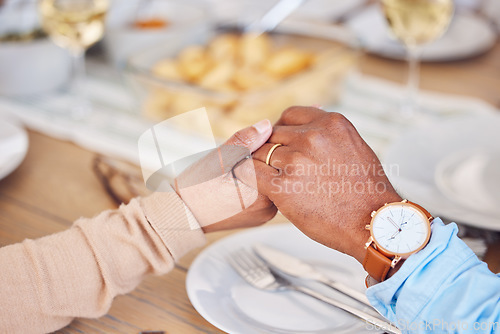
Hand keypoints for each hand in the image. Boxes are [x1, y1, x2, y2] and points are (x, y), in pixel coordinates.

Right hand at [174, 120, 277, 232]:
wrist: (183, 216)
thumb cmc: (196, 189)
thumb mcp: (218, 160)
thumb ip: (244, 141)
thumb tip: (266, 125)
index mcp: (264, 195)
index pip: (272, 159)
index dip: (254, 148)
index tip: (234, 156)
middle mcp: (269, 209)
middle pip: (271, 171)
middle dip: (255, 160)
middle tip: (229, 167)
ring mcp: (264, 215)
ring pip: (266, 181)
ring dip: (253, 171)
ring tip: (228, 177)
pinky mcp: (257, 217)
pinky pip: (260, 193)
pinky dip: (251, 184)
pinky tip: (232, 186)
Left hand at [238, 107, 400, 262]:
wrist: (374, 224)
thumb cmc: (366, 193)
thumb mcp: (354, 148)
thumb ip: (329, 136)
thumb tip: (310, 131)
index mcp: (331, 124)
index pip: (290, 115)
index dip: (282, 130)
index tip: (282, 142)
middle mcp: (312, 137)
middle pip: (273, 135)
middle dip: (272, 150)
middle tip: (277, 167)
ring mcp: (296, 160)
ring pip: (260, 153)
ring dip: (262, 166)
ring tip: (270, 179)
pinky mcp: (283, 186)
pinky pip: (251, 172)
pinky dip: (250, 178)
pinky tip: (257, 186)